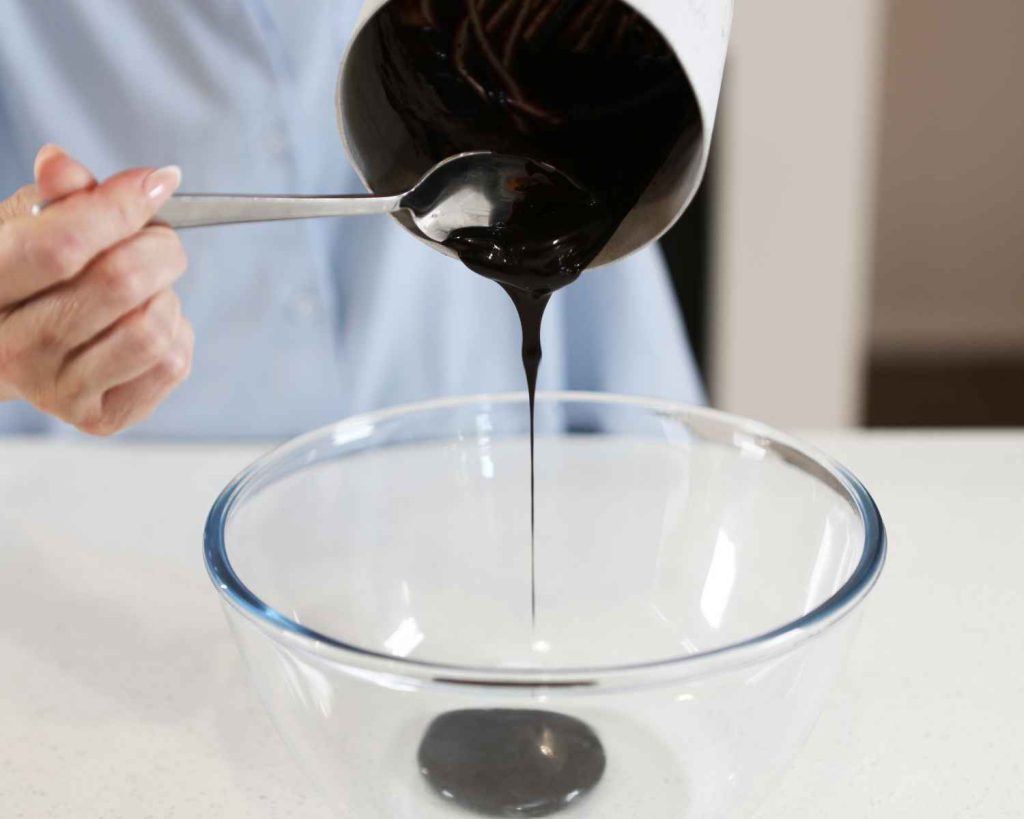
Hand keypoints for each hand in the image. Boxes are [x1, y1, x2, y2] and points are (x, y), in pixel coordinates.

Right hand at [0, 145, 192, 434]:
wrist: (10, 347)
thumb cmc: (27, 276)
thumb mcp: (27, 224)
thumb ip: (54, 196)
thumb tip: (63, 165)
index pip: (61, 245)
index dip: (120, 207)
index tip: (156, 184)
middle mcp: (12, 348)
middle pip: (119, 282)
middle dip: (159, 248)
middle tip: (159, 242)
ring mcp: (54, 391)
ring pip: (152, 328)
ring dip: (167, 297)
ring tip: (146, 291)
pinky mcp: (97, 418)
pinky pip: (171, 365)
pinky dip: (178, 334)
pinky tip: (149, 324)